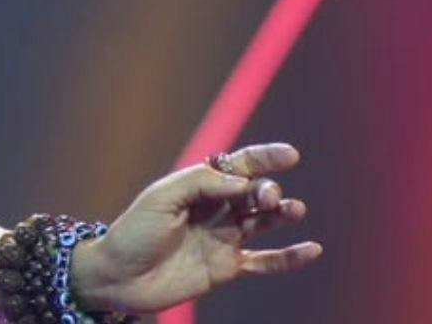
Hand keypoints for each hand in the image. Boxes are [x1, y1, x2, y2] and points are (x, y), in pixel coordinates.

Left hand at [72, 142, 321, 315]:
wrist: (119, 277)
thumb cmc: (134, 232)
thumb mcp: (161, 197)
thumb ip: (201, 183)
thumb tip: (243, 181)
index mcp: (198, 187)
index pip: (237, 166)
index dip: (264, 158)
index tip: (289, 155)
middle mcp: (215, 210)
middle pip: (253, 193)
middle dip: (267, 190)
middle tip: (267, 197)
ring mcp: (223, 238)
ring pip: (263, 222)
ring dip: (282, 215)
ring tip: (293, 210)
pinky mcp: (227, 268)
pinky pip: (265, 261)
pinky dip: (289, 257)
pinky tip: (312, 250)